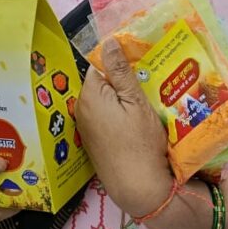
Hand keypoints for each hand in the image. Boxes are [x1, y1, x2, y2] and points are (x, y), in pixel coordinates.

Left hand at [76, 38, 172, 217]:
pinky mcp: (93, 141)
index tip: (140, 70)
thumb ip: (120, 71)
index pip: (100, 66)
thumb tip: (109, 42)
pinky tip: (135, 125)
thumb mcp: (136, 101)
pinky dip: (117, 118)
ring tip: (144, 107)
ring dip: (120, 102)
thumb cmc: (140, 142)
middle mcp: (81, 109)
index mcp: (89, 95)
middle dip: (121, 84)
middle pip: (101, 84)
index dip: (120, 67)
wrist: (137, 186)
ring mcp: (85, 127)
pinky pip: (104, 119)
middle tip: (146, 88)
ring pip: (104, 102)